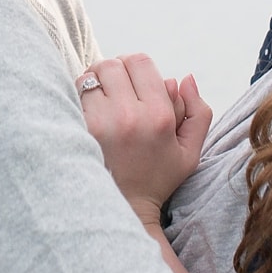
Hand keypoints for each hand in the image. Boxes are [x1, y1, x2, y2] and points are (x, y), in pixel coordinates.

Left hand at [79, 54, 211, 225]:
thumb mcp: (190, 152)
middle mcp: (129, 116)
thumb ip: (198, 112)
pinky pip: (73, 95)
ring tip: (100, 100)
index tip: (134, 83)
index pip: (140, 62)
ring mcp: (99, 124)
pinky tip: (88, 113)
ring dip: (93, 82)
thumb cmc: (157, 178)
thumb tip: (186, 78)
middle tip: (115, 89)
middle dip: (113, 71)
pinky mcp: (78, 132)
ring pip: (89, 76)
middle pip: (112, 64)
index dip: (136, 67)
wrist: (123, 210)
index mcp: (158, 116)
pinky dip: (79, 98)